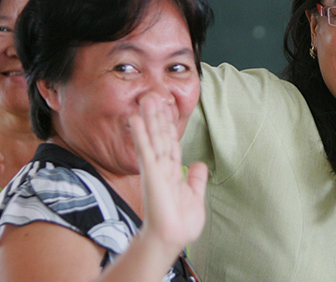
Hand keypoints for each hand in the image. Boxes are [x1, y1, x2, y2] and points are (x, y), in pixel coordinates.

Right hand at [129, 92, 208, 251]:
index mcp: (173, 172)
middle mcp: (163, 168)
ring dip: (149, 119)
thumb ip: (196, 180)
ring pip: (153, 138)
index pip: (171, 143)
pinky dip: (141, 134)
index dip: (168, 126)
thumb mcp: (195, 197)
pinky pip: (145, 150)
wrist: (171, 238)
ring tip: (146, 100)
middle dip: (157, 116)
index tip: (165, 109)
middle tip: (152, 96)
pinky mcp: (151, 174)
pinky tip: (136, 120)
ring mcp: (156, 169)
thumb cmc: (180, 223)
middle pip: (161, 136)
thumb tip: (199, 164)